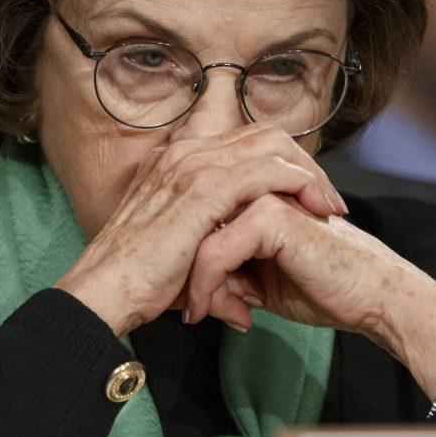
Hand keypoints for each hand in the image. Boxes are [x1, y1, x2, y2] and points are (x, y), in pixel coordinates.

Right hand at [55, 125, 348, 336]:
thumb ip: (216, 264)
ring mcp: (193, 166)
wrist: (105, 292)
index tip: (309, 196)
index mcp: (178, 160)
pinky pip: (268, 170)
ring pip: (272, 145)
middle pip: (265, 133)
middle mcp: (185, 153)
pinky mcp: (204, 188)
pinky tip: (316, 208)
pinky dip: (300, 184)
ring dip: (309, 173)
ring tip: (330, 206)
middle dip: (305, 162)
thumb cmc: (139, 284)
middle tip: (329, 199)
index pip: (245, 140)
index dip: (283, 161)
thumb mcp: (185, 260)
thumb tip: (243, 303)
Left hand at [183, 194, 435, 397]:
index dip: (184, 260)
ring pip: (198, 237)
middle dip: (184, 272)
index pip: (196, 218)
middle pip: (192, 224)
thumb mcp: (260, 284)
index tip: (181, 301)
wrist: (374, 297)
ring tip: (197, 314)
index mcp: (253, 195)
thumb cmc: (326, 288)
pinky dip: (206, 286)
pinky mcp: (272, 216)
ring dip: (193, 282)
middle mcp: (255, 187)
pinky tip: (215, 313)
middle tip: (188, 310)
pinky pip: (215, 252)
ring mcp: (264, 196)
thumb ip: (227, 274)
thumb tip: (188, 290)